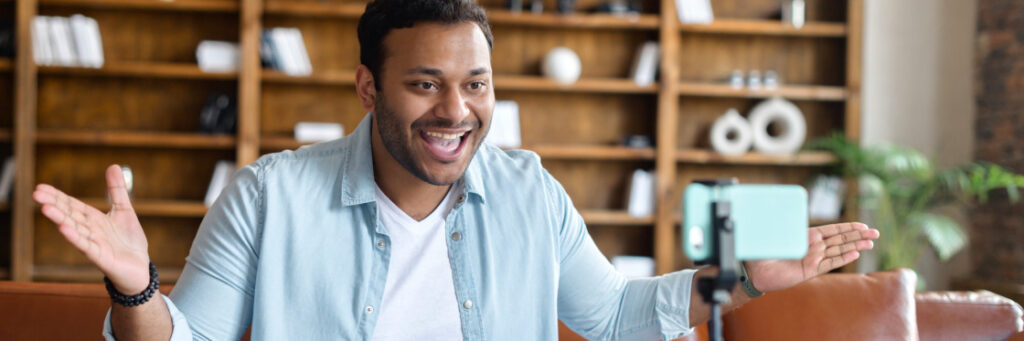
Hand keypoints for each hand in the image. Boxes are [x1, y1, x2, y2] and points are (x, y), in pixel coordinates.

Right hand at [33, 165, 150, 293]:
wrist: (140, 267)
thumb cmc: (129, 241)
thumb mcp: (124, 210)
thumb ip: (117, 190)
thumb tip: (112, 165)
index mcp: (93, 219)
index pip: (73, 205)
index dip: (58, 196)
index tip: (40, 187)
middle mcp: (90, 230)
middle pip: (70, 215)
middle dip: (54, 205)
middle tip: (36, 194)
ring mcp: (94, 244)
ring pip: (75, 229)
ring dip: (61, 219)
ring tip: (45, 208)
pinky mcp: (101, 258)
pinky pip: (87, 247)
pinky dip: (76, 238)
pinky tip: (64, 229)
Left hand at [745, 222, 879, 292]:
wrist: (754, 270)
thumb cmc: (762, 250)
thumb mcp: (774, 233)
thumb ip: (787, 225)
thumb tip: (790, 213)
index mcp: (805, 235)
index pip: (832, 229)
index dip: (848, 227)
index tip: (863, 225)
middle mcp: (812, 246)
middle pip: (840, 239)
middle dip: (858, 235)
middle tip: (876, 233)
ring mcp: (812, 259)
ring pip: (838, 251)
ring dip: (855, 246)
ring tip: (871, 243)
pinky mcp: (809, 271)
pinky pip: (829, 264)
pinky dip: (842, 258)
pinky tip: (855, 254)